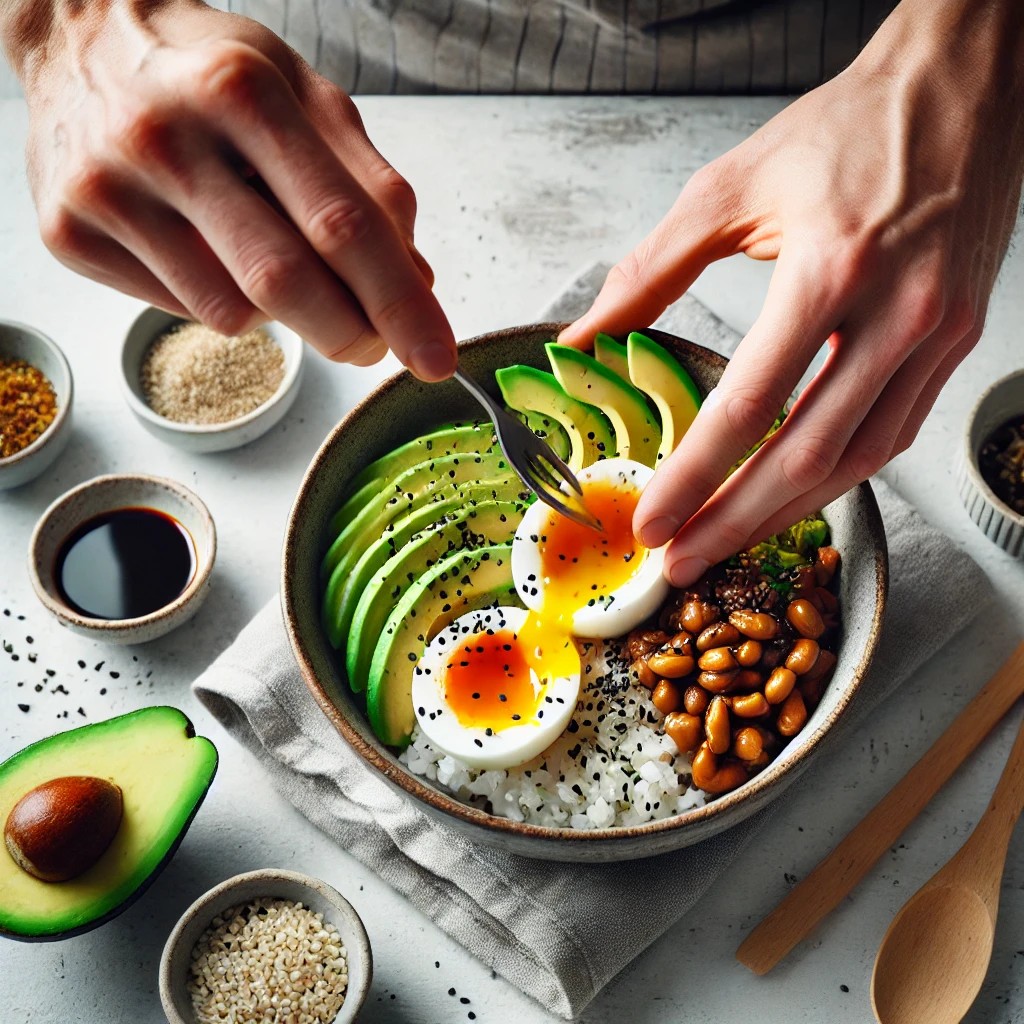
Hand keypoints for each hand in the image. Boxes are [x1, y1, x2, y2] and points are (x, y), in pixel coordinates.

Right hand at [4, 0, 455, 380]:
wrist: (80, 40)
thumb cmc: (210, 72)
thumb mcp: (306, 96)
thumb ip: (369, 186)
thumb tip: (417, 281)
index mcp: (241, 91)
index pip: (343, 222)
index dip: (399, 302)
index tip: (435, 357)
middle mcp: (165, 138)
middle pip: (284, 280)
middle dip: (349, 332)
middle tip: (372, 344)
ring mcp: (109, 190)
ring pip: (235, 312)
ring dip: (281, 313)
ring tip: (267, 254)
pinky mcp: (72, 235)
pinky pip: (183, 311)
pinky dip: (223, 300)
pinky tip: (211, 251)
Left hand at [560, 0, 1023, 583]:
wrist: (959, 90)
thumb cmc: (842, 131)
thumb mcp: (728, 189)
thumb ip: (648, 272)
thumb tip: (583, 337)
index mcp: (832, 271)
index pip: (749, 406)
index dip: (693, 477)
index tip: (649, 522)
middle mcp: (896, 314)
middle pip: (807, 454)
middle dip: (735, 521)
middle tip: (680, 563)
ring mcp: (937, 334)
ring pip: (859, 459)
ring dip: (787, 513)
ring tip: (725, 541)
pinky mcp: (956, 342)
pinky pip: (894, 433)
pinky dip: (838, 474)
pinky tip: (793, 494)